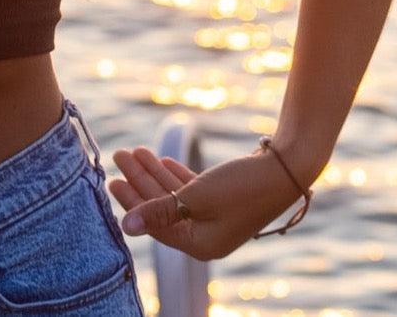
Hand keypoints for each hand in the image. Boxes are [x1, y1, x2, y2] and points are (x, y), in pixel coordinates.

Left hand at [108, 144, 307, 260]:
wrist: (284, 169)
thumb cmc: (239, 186)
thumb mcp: (195, 198)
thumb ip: (157, 211)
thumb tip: (126, 227)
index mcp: (200, 245)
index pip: (155, 225)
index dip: (132, 202)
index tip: (112, 178)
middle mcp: (207, 236)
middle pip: (163, 208)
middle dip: (140, 181)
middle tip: (120, 155)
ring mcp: (215, 219)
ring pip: (175, 196)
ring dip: (154, 174)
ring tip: (135, 152)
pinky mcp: (223, 201)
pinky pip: (191, 191)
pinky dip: (175, 176)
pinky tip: (160, 161)